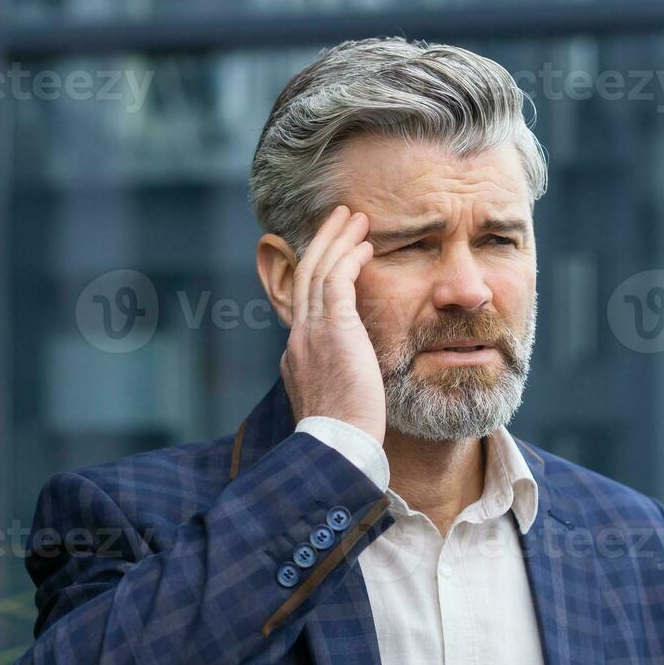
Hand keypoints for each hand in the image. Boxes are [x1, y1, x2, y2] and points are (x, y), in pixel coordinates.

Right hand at [280, 205, 386, 444]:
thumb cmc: (346, 434)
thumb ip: (339, 377)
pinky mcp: (334, 329)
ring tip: (354, 218)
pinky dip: (350, 259)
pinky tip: (365, 246)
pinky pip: (338, 281)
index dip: (317, 272)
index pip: (304, 302)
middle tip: (340, 218)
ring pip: (319, 270)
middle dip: (323, 243)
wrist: (339, 446)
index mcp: (297, 354)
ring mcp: (312, 332)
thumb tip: (354, 372)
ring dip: (337, 240)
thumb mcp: (336, 399)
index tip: (332, 255)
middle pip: (305, 275)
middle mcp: (299, 337)